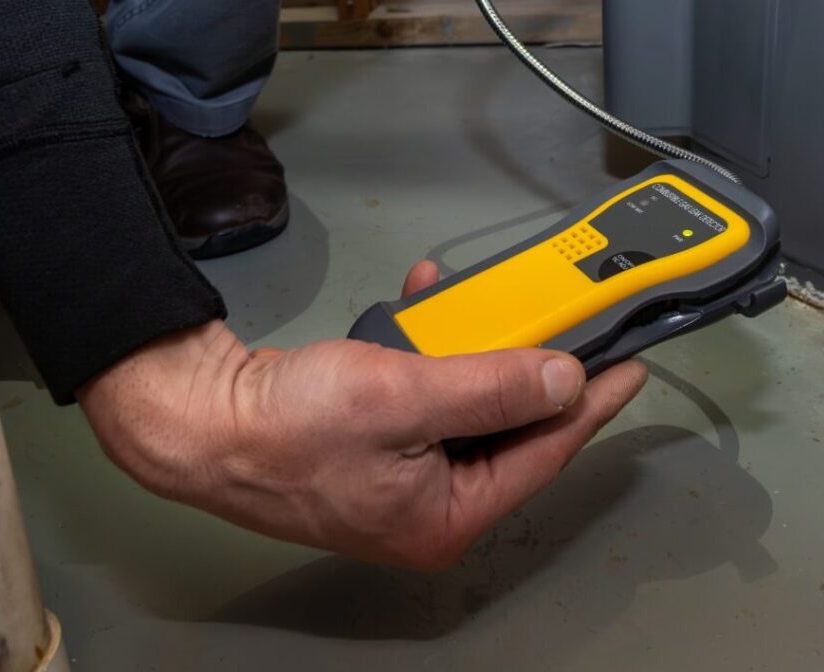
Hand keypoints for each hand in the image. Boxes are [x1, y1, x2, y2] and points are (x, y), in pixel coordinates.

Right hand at [77, 261, 648, 568]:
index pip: (544, 453)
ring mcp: (401, 477)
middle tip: (563, 320)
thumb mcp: (404, 397)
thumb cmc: (283, 427)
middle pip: (509, 429)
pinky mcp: (375, 444)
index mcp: (446, 519)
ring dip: (473, 348)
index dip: (590, 403)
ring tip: (477, 305)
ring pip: (468, 403)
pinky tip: (427, 306)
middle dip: (527, 366)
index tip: (628, 363)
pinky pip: (427, 393)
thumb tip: (564, 380)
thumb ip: (493, 387)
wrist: (195, 418)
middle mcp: (429, 507)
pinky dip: (431, 348)